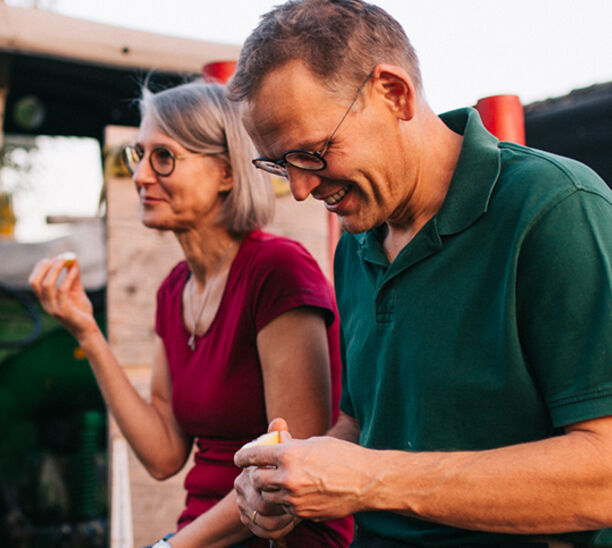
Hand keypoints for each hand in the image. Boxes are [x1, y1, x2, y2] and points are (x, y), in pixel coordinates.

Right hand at [29, 256, 97, 339]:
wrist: (88, 329)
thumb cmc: (81, 311)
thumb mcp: (76, 290)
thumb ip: (74, 276)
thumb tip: (73, 258)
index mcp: (45, 299)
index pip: (34, 281)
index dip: (41, 268)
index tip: (53, 257)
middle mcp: (45, 304)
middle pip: (36, 282)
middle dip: (45, 267)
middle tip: (59, 257)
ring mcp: (53, 308)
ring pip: (46, 285)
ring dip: (55, 269)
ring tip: (66, 260)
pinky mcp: (63, 311)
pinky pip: (62, 291)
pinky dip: (67, 278)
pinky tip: (75, 270)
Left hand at [234, 418, 368, 525]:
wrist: (366, 481)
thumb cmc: (342, 455)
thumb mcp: (313, 443)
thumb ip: (290, 444)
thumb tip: (276, 440)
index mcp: (289, 454)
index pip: (254, 455)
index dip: (243, 456)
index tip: (239, 458)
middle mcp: (288, 477)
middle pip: (256, 479)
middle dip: (255, 475)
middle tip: (258, 472)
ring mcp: (294, 498)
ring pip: (268, 496)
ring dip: (269, 490)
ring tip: (278, 482)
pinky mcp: (303, 513)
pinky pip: (285, 507)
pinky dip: (285, 500)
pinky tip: (295, 492)